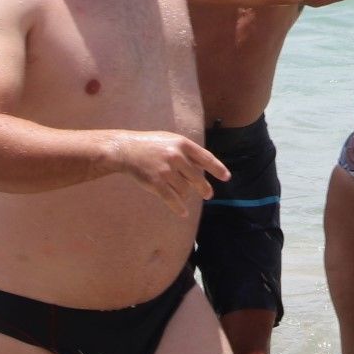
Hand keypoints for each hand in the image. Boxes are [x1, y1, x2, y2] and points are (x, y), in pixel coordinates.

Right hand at [103, 129, 230, 216]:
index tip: (226, 177)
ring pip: (185, 189)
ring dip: (185, 194)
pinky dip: (179, 207)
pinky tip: (183, 212)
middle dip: (204, 188)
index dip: (217, 169)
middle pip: (197, 177)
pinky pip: (172, 199)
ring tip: (182, 195)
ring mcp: (166, 170)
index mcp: (182, 144)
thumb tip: (204, 166)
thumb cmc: (151, 145)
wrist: (126, 149)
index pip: (206, 158)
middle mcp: (176, 156)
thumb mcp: (171, 141)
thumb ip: (187, 152)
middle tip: (208, 194)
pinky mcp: (156, 183)